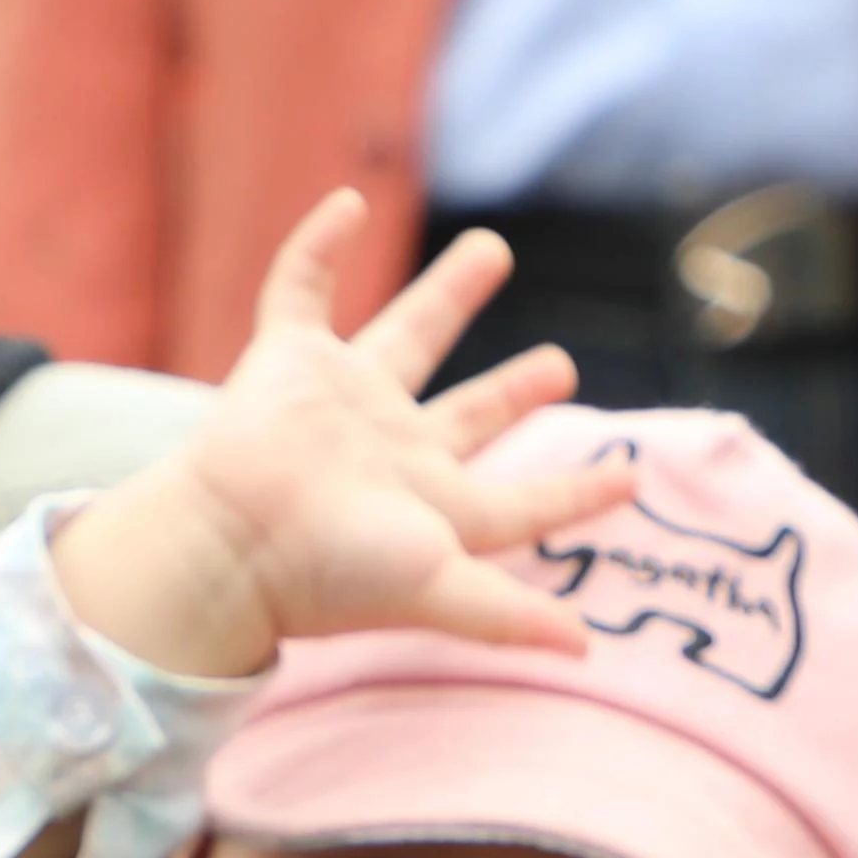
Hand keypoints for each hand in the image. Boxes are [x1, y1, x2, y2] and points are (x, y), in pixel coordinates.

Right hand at [50, 190, 642, 684]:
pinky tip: (348, 204)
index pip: (523, 500)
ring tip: (494, 249)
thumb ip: (507, 616)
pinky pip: (300, 290)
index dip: (575, 493)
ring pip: (406, 333)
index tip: (630, 478)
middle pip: (470, 414)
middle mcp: (394, 450)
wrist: (228, 539)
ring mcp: (339, 401)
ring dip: (449, 293)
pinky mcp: (285, 360)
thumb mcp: (436, 588)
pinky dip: (316, 246)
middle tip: (563, 364)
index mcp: (436, 505)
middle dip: (514, 391)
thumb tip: (586, 653)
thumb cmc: (328, 569)